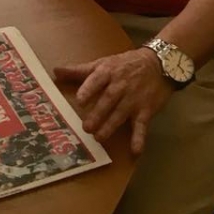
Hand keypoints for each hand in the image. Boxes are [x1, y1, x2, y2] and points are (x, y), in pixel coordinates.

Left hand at [54, 48, 174, 154]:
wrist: (159, 64)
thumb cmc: (125, 64)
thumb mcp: (103, 63)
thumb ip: (79, 70)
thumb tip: (55, 71)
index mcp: (108, 72)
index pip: (97, 80)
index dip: (89, 89)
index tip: (80, 101)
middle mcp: (120, 85)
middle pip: (108, 100)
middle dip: (98, 114)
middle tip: (86, 128)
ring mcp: (134, 99)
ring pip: (121, 113)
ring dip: (111, 126)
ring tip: (99, 138)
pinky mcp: (146, 110)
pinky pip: (142, 125)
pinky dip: (139, 138)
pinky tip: (136, 150)